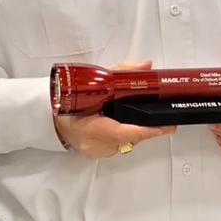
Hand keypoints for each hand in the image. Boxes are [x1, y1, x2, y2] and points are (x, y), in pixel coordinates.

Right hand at [54, 61, 176, 157]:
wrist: (53, 119)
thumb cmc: (71, 102)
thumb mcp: (96, 81)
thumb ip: (122, 72)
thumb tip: (145, 66)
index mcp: (91, 127)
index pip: (124, 132)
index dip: (147, 130)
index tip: (166, 127)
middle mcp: (94, 144)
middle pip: (129, 138)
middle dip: (145, 129)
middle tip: (162, 123)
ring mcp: (96, 151)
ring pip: (125, 143)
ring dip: (134, 132)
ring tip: (142, 122)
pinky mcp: (97, 154)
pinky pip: (117, 146)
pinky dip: (124, 136)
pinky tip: (123, 126)